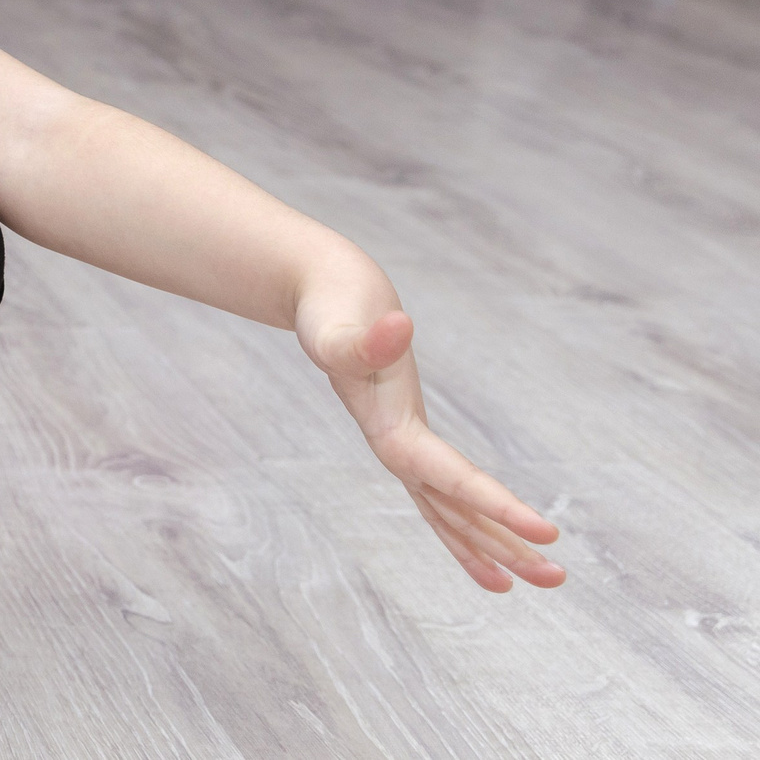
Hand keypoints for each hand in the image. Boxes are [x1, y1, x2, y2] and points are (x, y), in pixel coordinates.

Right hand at [300, 304, 564, 593]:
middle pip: (455, 514)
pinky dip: (470, 523)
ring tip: (542, 576)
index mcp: (389, 434)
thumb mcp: (340, 327)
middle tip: (557, 578)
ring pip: (452, 512)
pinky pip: (444, 495)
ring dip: (494, 545)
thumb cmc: (333, 313)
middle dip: (504, 547)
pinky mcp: (409, 442)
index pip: (452, 481)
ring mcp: (402, 451)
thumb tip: (399, 327)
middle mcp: (397, 453)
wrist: (322, 301)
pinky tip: (494, 544)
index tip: (546, 531)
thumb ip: (364, 339)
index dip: (497, 508)